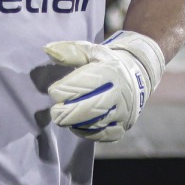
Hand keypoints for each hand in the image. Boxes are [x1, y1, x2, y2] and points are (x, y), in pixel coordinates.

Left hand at [45, 30, 165, 142]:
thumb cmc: (106, 63)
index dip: (65, 90)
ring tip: (63, 118)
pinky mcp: (124, 125)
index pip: (85, 84)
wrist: (137, 77)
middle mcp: (119, 93)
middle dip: (68, 112)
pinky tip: (76, 126)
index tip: (54, 91)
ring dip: (76, 123)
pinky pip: (104, 135)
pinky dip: (87, 133)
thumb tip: (47, 50)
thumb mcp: (91, 51)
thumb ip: (69, 51)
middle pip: (92, 108)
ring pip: (98, 123)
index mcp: (110, 72)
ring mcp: (123, 111)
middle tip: (55, 112)